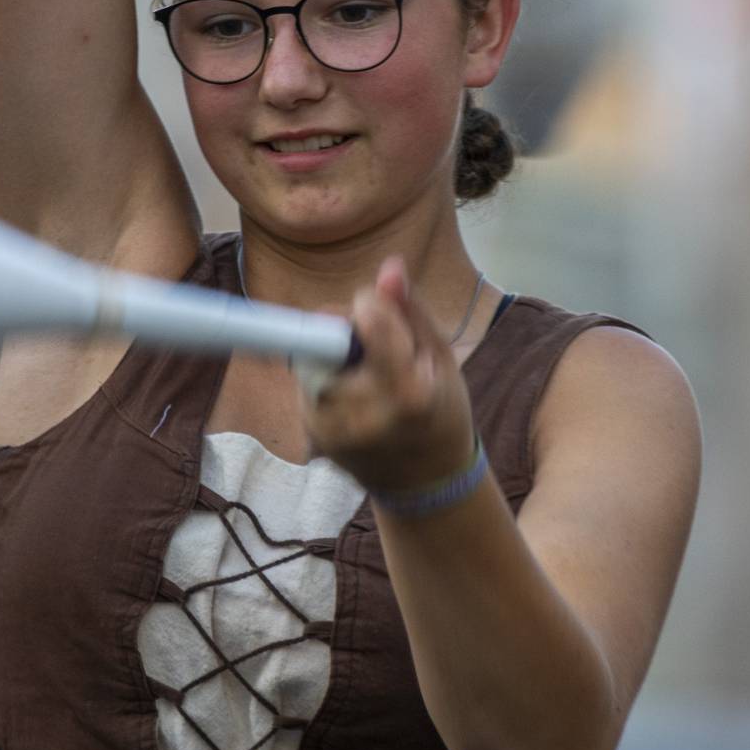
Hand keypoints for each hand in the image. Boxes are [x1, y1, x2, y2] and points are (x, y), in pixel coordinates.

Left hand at [303, 257, 477, 493]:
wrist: (426, 484)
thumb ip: (409, 310)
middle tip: (371, 344)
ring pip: (311, 356)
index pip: (367, 320)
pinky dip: (325, 374)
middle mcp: (365, 415)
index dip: (369, 304)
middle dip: (345, 326)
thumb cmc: (442, 411)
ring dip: (332, 351)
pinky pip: (306, 381)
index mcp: (408, 394)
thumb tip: (390, 265)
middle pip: (330, 336)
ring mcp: (333, 430)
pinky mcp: (313, 436)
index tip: (381, 310)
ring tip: (365, 371)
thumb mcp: (440, 356)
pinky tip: (353, 390)